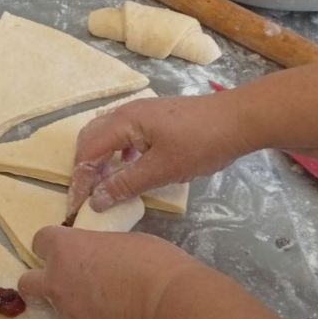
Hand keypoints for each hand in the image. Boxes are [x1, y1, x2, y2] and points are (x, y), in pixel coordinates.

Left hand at [18, 226, 214, 318]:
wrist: (176, 311)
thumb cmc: (159, 267)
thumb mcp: (126, 244)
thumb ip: (101, 254)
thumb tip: (102, 265)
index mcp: (67, 251)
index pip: (41, 242)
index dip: (54, 247)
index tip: (66, 252)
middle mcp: (57, 285)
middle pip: (29, 283)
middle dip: (40, 284)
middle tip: (67, 288)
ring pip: (63, 315)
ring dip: (80, 313)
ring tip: (117, 316)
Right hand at [70, 93, 248, 212]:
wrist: (240, 119)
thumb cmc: (202, 143)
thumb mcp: (162, 169)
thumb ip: (126, 184)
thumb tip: (96, 199)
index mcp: (124, 122)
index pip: (87, 152)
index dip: (80, 180)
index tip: (77, 206)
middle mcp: (126, 112)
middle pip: (90, 139)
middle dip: (84, 168)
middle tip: (86, 196)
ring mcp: (141, 112)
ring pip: (106, 135)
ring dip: (100, 160)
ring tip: (103, 185)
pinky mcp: (155, 118)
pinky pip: (123, 134)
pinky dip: (116, 153)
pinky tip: (127, 167)